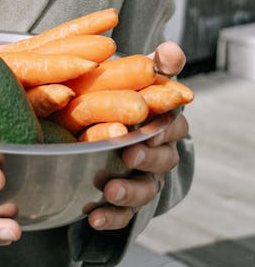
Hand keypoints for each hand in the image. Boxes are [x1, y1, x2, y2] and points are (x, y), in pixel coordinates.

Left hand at [87, 40, 186, 230]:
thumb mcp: (138, 77)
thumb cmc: (125, 96)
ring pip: (144, 190)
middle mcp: (158, 153)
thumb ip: (156, 64)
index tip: (152, 127)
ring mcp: (141, 179)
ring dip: (129, 191)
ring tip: (110, 189)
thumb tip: (171, 50)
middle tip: (130, 153)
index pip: (174, 125)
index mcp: (163, 122)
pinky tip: (91, 216)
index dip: (166, 128)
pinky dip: (109, 217)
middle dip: (148, 158)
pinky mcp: (122, 201)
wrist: (101, 125)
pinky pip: (120, 215)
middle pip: (162, 159)